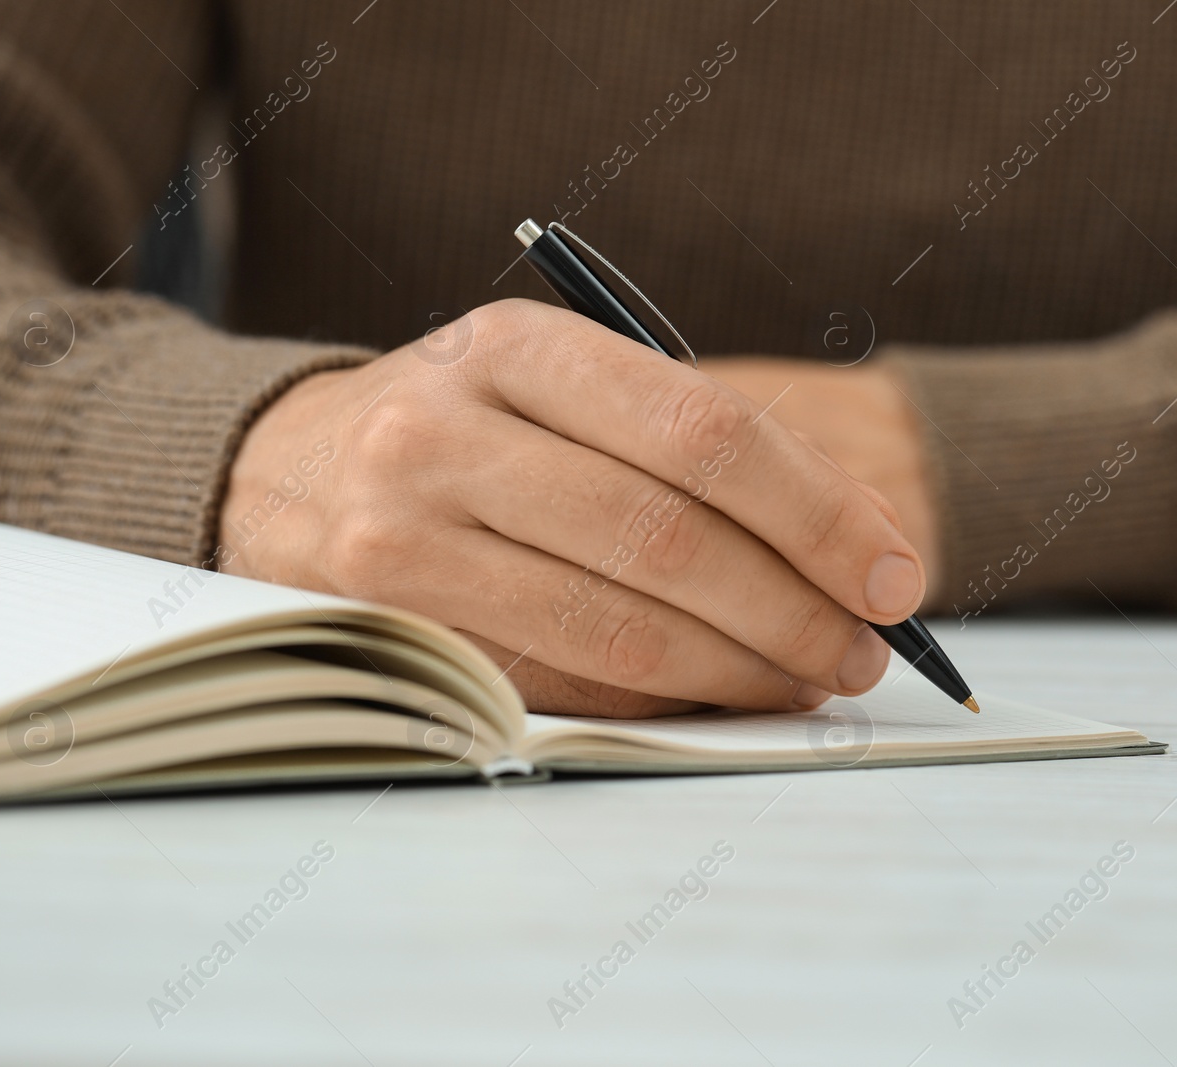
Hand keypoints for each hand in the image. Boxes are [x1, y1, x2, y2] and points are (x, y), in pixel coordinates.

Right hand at [218, 299, 927, 716]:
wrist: (281, 468)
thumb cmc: (462, 422)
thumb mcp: (554, 384)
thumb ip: (684, 446)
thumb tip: (844, 548)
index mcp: (515, 344)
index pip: (702, 431)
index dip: (818, 511)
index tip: (895, 570)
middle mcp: (444, 430)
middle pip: (669, 538)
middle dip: (793, 608)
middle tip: (861, 646)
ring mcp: (399, 535)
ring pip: (617, 626)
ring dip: (740, 668)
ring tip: (807, 677)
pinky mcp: (388, 626)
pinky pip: (560, 681)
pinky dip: (661, 699)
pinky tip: (716, 692)